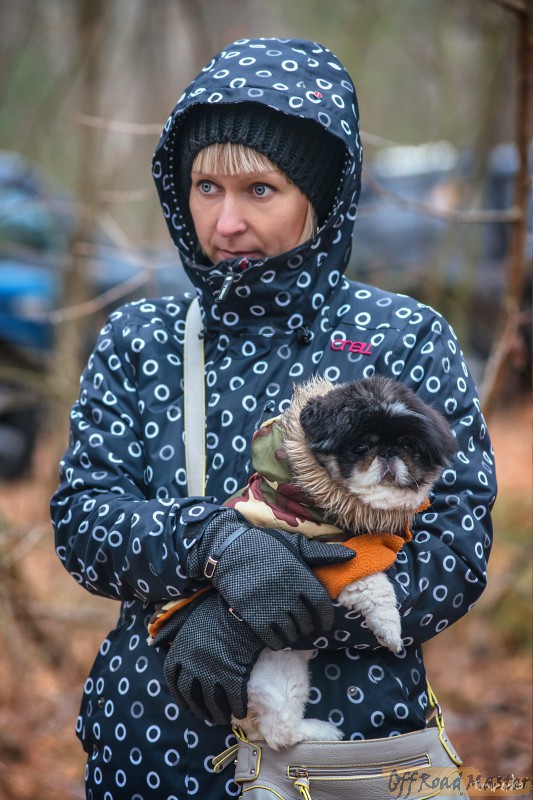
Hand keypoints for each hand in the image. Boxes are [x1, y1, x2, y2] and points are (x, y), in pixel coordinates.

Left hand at [151, 589, 263, 724]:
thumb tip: (151, 642)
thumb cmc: (214, 610)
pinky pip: (233, 699)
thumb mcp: (187, 616)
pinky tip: (240, 710)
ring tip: (223, 717)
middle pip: (191, 695)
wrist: (240, 608)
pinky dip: (236, 707)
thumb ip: (168, 629)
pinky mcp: (233, 676)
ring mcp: (212, 672)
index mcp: (179, 652)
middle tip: (206, 715)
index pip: (173, 680)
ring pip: (212, 702)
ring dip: (217, 713)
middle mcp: (192, 666)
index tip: (186, 704)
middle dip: (198, 709)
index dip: (179, 695)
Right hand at [187, 509, 354, 648]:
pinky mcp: (252, 615)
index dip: (325, 617)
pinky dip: (277, 640)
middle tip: (305, 625)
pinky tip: (276, 635)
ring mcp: (269, 605)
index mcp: (299, 574)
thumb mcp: (294, 544)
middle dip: (308, 626)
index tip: (325, 623)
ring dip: (293, 634)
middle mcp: (287, 592)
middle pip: (306, 621)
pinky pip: (271, 638)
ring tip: (290, 629)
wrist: (228, 549)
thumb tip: (351, 555)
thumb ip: (322, 554)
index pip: (320, 604)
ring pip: (290, 632)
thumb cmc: (264, 546)